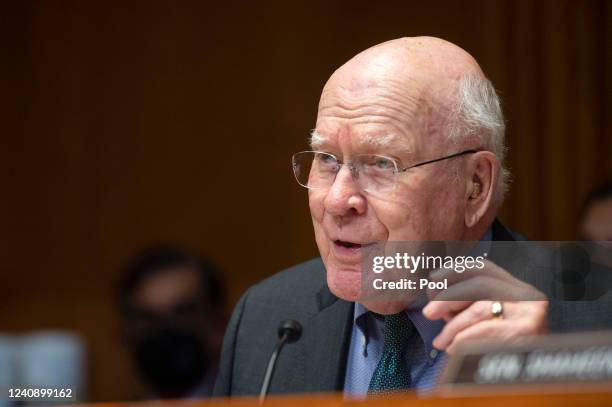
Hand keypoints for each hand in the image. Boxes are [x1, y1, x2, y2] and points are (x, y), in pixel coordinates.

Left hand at [422, 260, 547, 354]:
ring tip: (441, 341)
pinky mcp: (527, 331)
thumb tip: (436, 302)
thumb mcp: (490, 318)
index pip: (483, 267)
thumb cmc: (506, 347)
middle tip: (429, 313)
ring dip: (453, 327)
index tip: (432, 281)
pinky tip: (454, 349)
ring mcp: (530, 312)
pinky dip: (463, 339)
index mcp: (517, 287)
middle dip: (448, 297)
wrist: (531, 377)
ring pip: (479, 309)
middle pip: (480, 283)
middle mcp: (527, 295)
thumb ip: (469, 304)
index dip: (454, 271)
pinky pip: (484, 330)